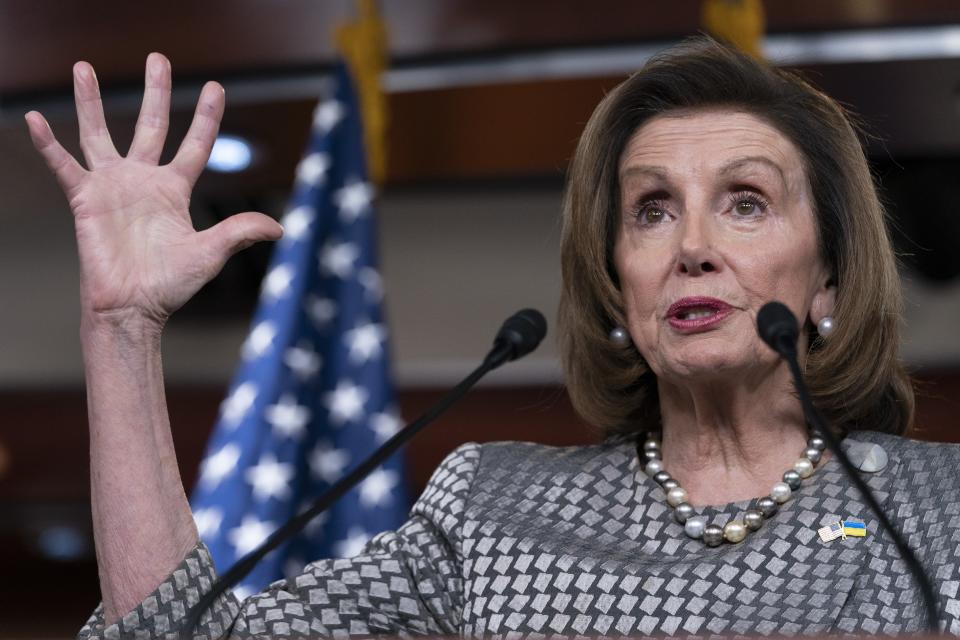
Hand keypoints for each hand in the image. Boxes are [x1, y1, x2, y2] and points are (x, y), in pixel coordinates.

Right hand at [25, 53, 282, 326]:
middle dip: (155, 92)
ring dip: (91, 101)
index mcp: (174, 190)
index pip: (195, 144)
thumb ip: (240, 231)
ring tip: (82, 67)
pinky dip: (48, 143)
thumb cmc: (170, 285)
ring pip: (99, 133)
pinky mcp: (85, 199)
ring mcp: (112, 187)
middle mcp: (143, 181)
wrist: (132, 307)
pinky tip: (34, 119)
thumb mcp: (211, 253)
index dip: (206, 117)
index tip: (216, 88)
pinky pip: (63, 165)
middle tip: (157, 58)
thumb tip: (279, 226)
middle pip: (151, 125)